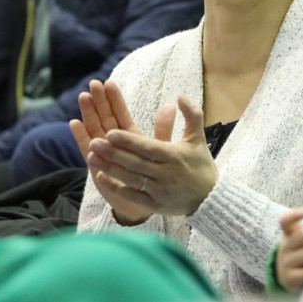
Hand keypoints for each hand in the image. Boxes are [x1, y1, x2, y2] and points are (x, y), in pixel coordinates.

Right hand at [71, 79, 152, 224]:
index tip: (109, 83)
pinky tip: (75, 123)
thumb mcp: (159, 150)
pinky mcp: (96, 166)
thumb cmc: (152, 175)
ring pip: (95, 129)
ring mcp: (103, 153)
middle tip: (94, 84)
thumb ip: (163, 129)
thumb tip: (172, 106)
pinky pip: (87, 149)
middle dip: (99, 101)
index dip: (115, 99)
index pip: (121, 114)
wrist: (145, 202)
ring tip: (83, 97)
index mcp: (130, 137)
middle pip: (105, 118)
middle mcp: (114, 143)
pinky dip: (81, 136)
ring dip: (88, 113)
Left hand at [86, 96, 218, 218]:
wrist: (211, 199)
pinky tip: (101, 177)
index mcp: (175, 156)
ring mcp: (159, 191)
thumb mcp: (198, 139)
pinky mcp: (155, 205)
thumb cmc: (202, 166)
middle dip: (113, 152)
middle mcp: (165, 174)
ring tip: (91, 156)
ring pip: (130, 178)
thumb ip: (191, 115)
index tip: (110, 133)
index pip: (148, 147)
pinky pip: (133, 196)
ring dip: (110, 168)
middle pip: (135, 162)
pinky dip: (117, 187)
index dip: (129, 141)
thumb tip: (180, 96)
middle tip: (94, 142)